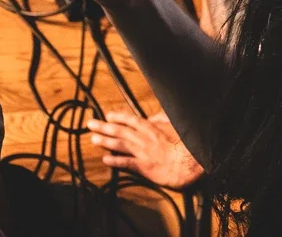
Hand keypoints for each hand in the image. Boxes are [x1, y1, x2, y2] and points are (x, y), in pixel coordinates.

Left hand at [84, 113, 202, 189]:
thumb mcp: (176, 124)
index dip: (119, 117)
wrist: (190, 161)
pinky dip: (115, 161)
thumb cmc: (186, 143)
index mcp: (152, 128)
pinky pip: (126, 163)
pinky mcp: (144, 167)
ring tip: (94, 139)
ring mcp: (143, 152)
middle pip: (120, 131)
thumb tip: (155, 115)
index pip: (131, 119)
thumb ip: (163, 118)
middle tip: (90, 124)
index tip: (108, 114)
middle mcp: (144, 138)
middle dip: (104, 127)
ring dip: (106, 141)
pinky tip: (105, 160)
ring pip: (120, 145)